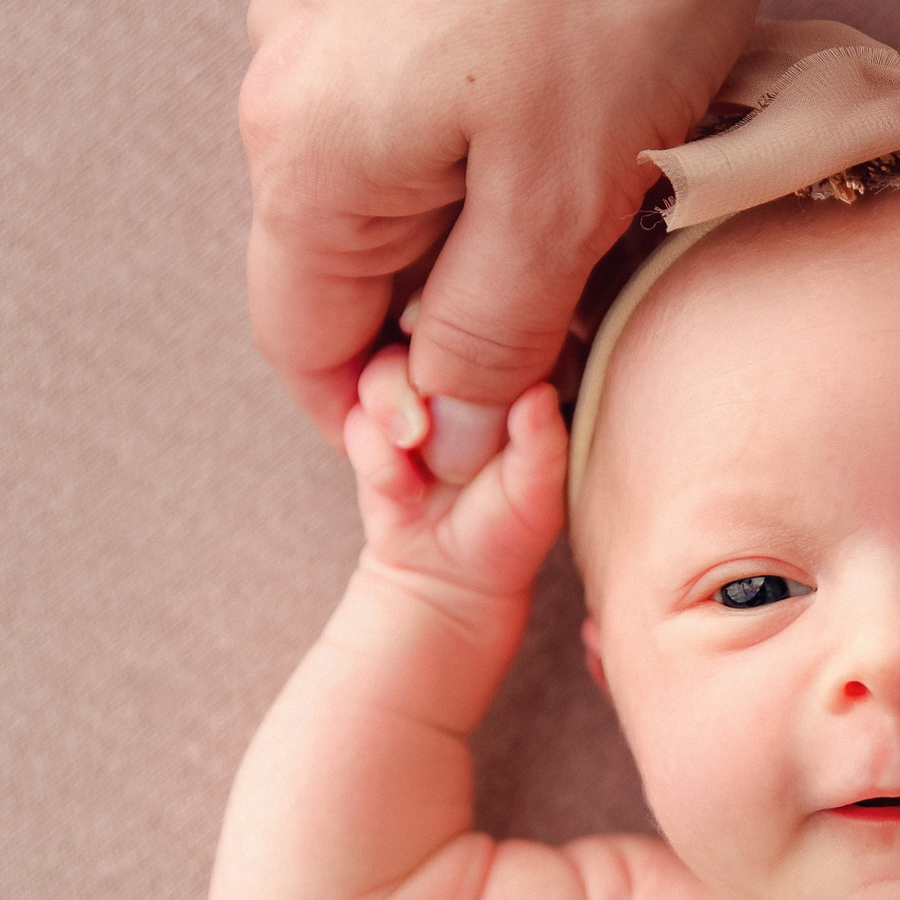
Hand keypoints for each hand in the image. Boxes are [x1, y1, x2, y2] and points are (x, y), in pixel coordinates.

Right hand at [242, 0, 795, 480]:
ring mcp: (331, 7)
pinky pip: (422, 99)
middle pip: (345, 265)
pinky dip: (491, 145)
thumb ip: (491, 325)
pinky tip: (586, 122)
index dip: (391, 415)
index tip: (488, 439)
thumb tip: (449, 428)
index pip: (305, 345)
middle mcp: (287, 81)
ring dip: (483, 230)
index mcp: (307, 158)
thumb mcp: (562, 191)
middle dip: (450, 321)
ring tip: (600, 208)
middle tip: (574, 322)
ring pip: (393, 181)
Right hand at [345, 348, 566, 608]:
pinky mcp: (376, 425)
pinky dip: (375, 451)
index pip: (504, 325)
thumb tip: (537, 394)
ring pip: (387, 361)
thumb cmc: (506, 531)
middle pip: (430, 324)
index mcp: (519, 378)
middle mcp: (464, 376)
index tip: (478, 359)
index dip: (485, 330)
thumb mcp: (536, 495)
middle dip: (423, 363)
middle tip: (430, 408)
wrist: (447, 576)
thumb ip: (542, 445)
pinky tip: (402, 489)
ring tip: (412, 448)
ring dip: (391, 401)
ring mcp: (416, 396)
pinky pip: (358, 413)